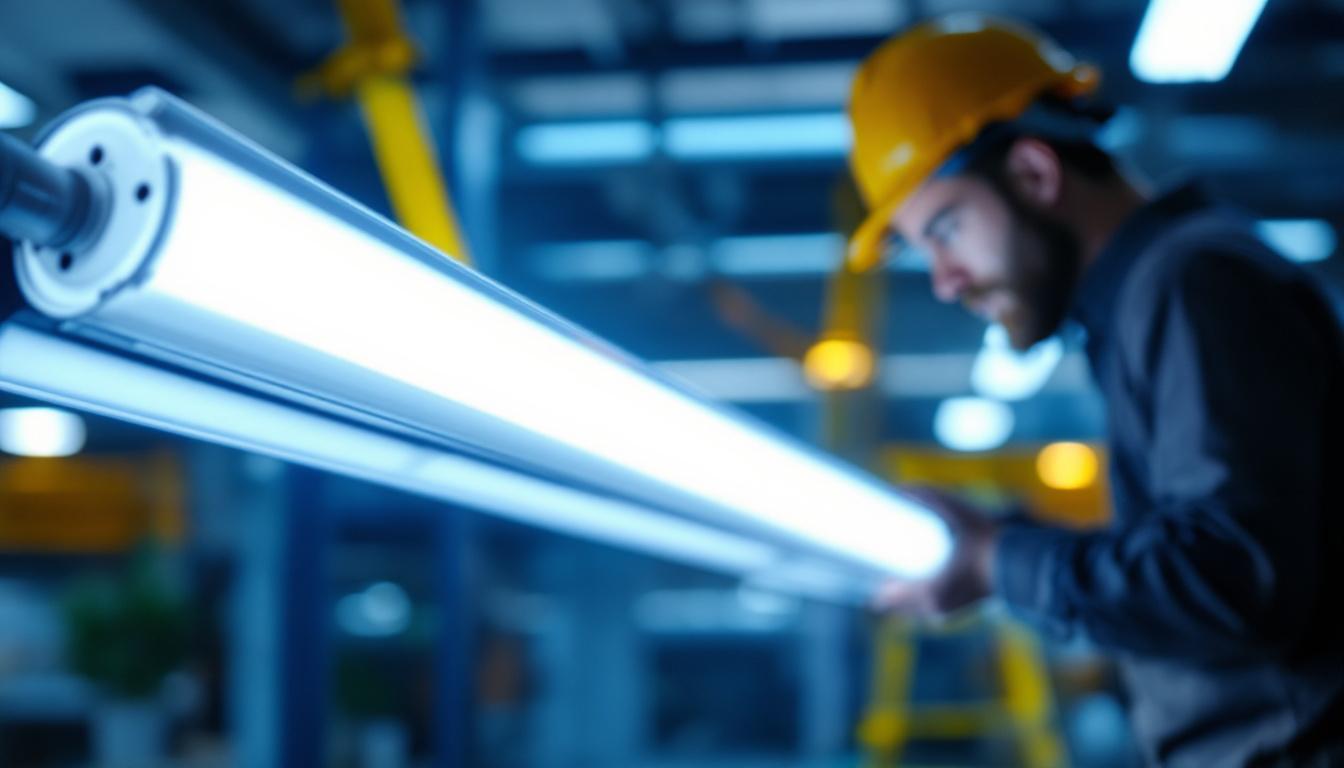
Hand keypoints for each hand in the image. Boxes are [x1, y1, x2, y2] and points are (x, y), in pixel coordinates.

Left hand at [873, 487, 1000, 621]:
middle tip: (880, 564)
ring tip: (896, 569)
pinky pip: (928, 608)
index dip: (874, 584)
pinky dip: (920, 597)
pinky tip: (917, 579)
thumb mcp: (954, 511)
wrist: (1019, 564)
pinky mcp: (955, 611)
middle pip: (897, 604)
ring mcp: (945, 612)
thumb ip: (926, 496)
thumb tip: (899, 488)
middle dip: (887, 587)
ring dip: (904, 593)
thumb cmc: (984, 538)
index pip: (886, 598)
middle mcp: (933, 608)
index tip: (865, 568)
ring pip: (912, 608)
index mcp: (928, 592)